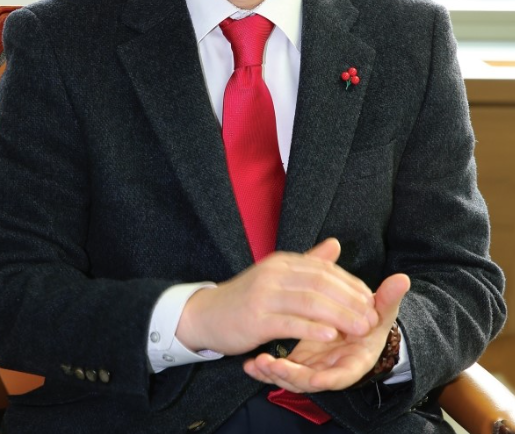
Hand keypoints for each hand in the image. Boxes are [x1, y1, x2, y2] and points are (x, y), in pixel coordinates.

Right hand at [176, 238, 378, 355]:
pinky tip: (331, 335)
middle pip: (321, 282)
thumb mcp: (277, 275)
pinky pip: (289, 322)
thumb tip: (336, 244)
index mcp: (282, 262)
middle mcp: (274, 273)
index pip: (324, 268)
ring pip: (309, 302)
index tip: (372, 299)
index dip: (351, 283)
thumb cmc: (246, 298)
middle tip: (373, 316)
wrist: (206, 314)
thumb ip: (308, 262)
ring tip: (362, 328)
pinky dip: (313, 328)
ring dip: (340, 315)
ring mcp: (263, 295)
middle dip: (351, 300)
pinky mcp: (255, 319)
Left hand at [242, 271, 410, 392]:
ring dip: (274, 374)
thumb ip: (388, 298)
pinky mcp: (300, 365)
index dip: (324, 378)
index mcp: (355, 361)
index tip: (307, 376)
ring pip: (292, 379)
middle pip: (311, 382)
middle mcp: (334, 370)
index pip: (340, 377)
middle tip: (269, 366)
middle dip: (290, 376)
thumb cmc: (369, 321)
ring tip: (257, 364)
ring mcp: (315, 369)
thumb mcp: (379, 311)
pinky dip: (265, 370)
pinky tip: (250, 364)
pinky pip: (280, 372)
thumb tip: (403, 278)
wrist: (361, 330)